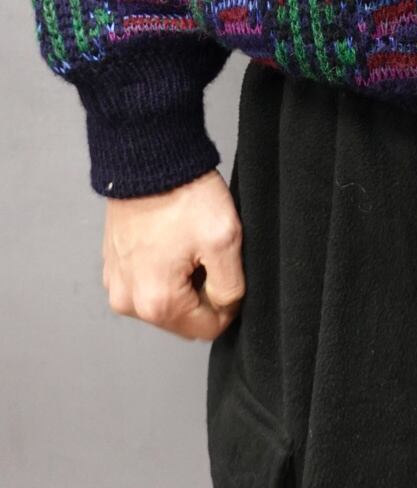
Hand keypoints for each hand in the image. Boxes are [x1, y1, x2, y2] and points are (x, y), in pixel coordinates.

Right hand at [101, 168, 245, 340]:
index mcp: (156, 303)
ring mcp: (117, 284)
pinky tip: (173, 240)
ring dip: (183, 281)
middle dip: (203, 292)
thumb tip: (226, 308)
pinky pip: (147, 282)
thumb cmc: (183, 195)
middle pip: (184, 318)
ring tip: (189, 244)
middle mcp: (129, 302)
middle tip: (208, 254)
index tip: (229, 271)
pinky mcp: (114, 266)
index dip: (228, 305)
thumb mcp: (224, 240)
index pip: (207, 329)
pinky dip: (164, 269)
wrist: (148, 159)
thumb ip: (231, 287)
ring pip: (166, 301)